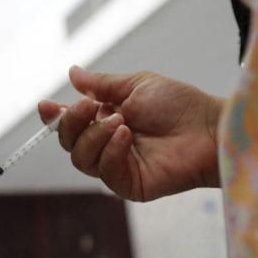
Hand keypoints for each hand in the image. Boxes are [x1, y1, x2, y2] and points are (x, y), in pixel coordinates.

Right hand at [38, 66, 223, 201]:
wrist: (210, 128)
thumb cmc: (180, 105)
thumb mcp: (136, 85)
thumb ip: (101, 84)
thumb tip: (72, 73)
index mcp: (105, 120)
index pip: (70, 124)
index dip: (55, 116)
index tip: (46, 105)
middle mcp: (106, 145)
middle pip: (68, 142)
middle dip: (72, 122)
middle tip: (90, 106)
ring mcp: (116, 166)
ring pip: (80, 158)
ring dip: (94, 136)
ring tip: (121, 121)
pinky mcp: (128, 184)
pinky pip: (103, 171)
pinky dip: (110, 151)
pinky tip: (126, 136)